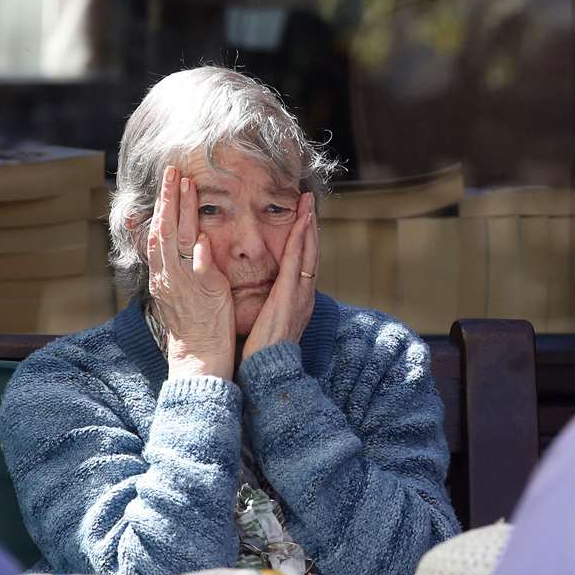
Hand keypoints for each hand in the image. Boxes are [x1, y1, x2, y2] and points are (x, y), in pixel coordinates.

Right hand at [147, 165, 234, 379]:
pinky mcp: (204, 295)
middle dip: (168, 198)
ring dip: (182, 213)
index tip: (167, 181)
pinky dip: (200, 255)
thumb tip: (176, 242)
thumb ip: (174, 266)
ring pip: (180, 242)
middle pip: (165, 230)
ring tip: (186, 186)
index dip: (162, 205)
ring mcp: (185, 284)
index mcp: (163, 274)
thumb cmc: (192, 325)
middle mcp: (169, 276)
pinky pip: (200, 271)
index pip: (158, 232)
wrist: (197, 357)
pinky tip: (204, 237)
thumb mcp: (175, 292)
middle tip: (171, 170)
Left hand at [241, 191, 317, 362]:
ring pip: (307, 253)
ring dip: (309, 226)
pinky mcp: (290, 295)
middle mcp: (304, 295)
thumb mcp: (269, 325)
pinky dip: (301, 239)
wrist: (268, 372)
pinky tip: (302, 222)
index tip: (303, 220)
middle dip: (311, 226)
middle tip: (310, 202)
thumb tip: (263, 298)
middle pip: (310, 253)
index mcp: (297, 301)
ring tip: (308, 203)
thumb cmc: (263, 353)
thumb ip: (269, 308)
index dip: (304, 241)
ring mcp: (300, 294)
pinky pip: (297, 261)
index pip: (303, 265)